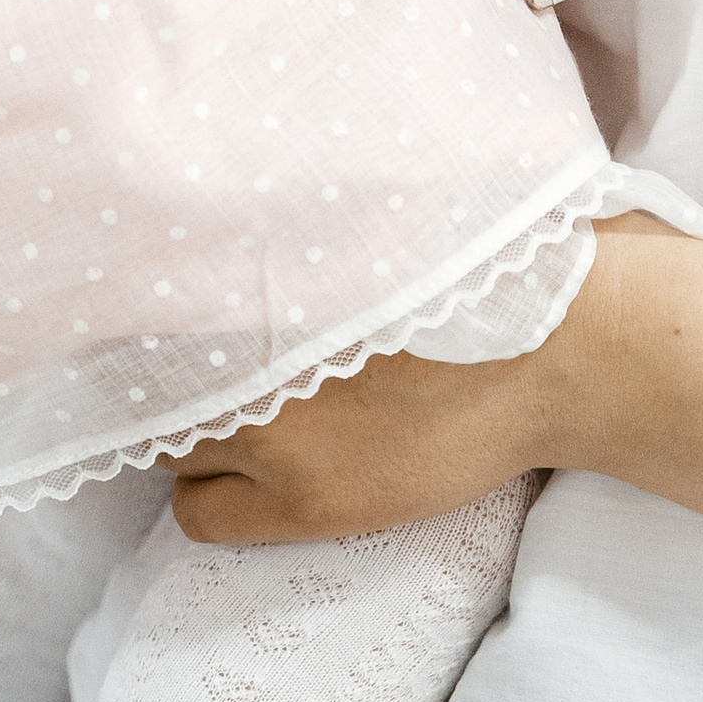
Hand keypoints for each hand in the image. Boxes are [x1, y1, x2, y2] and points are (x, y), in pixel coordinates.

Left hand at [171, 213, 701, 541]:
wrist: (562, 345)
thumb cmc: (480, 263)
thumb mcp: (368, 218)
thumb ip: (289, 222)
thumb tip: (240, 187)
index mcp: (261, 266)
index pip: (140, 289)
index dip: (151, 300)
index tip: (166, 301)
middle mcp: (250, 345)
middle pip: (145, 370)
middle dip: (173, 367)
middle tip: (215, 363)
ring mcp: (272, 430)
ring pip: (166, 443)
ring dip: (196, 428)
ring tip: (248, 413)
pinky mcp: (306, 499)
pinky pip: (197, 514)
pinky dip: (213, 493)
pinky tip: (254, 472)